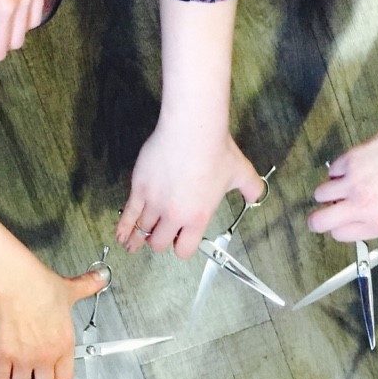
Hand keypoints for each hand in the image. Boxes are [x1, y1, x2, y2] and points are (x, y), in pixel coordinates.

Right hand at [0, 265, 107, 378]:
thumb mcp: (69, 289)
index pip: (65, 378)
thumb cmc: (39, 286)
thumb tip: (100, 278)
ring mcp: (23, 358)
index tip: (52, 372)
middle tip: (34, 378)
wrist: (14, 282)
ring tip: (17, 378)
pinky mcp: (3, 355)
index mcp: (63, 345)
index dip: (57, 377)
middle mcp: (45, 356)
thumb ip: (87, 286)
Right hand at [117, 125, 262, 258]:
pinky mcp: (140, 189)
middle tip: (158, 238)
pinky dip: (123, 228)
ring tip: (132, 244)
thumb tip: (257, 196)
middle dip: (160, 242)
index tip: (179, 243)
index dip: (181, 247)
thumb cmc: (215, 149)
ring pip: (143, 231)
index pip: (184, 249)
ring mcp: (155, 203)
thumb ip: (251, 189)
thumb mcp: (240, 173)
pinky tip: (120, 236)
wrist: (192, 129)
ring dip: (137, 240)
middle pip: (160, 243)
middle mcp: (175, 216)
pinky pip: (128, 215)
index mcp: (198, 218)